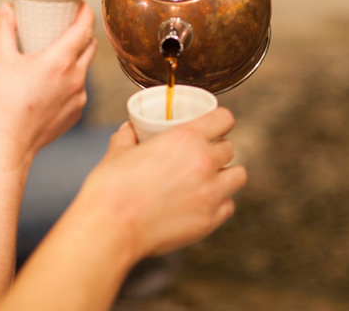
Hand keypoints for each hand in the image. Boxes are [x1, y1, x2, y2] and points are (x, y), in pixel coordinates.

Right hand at [0, 2, 96, 165]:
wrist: (10, 144)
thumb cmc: (3, 103)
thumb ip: (3, 30)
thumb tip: (6, 8)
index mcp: (60, 60)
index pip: (84, 27)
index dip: (85, 12)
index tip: (80, 5)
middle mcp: (76, 77)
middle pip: (90, 45)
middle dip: (83, 31)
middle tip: (68, 24)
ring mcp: (80, 96)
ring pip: (86, 67)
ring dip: (78, 56)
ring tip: (60, 51)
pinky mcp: (77, 111)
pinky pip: (80, 87)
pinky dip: (72, 79)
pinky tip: (56, 80)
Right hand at [73, 108, 246, 259]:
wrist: (110, 229)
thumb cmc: (112, 190)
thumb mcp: (118, 153)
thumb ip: (128, 138)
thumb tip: (128, 131)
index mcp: (186, 138)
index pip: (224, 118)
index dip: (220, 122)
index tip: (215, 128)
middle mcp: (204, 162)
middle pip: (229, 148)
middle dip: (217, 151)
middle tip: (202, 158)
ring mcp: (210, 193)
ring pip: (238, 176)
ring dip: (225, 176)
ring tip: (208, 181)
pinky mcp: (209, 220)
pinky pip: (228, 206)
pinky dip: (219, 203)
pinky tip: (202, 204)